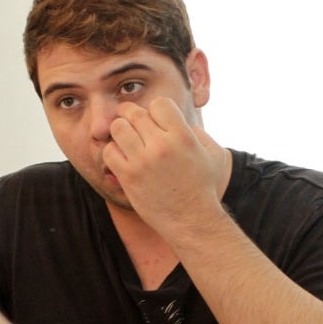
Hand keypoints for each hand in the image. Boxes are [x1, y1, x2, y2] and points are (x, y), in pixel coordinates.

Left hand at [103, 97, 230, 234]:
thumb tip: (182, 122)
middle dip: (132, 116)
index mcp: (183, 137)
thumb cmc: (203, 188)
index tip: (154, 120)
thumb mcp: (213, 155)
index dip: (155, 110)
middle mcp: (161, 146)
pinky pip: (110, 152)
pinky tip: (123, 159)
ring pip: (118, 128)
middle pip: (134, 113)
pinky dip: (113, 152)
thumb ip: (198, 133)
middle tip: (132, 123)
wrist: (191, 221)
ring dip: (120, 131)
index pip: (159, 103)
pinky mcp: (129, 177)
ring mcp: (143, 161)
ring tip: (126, 140)